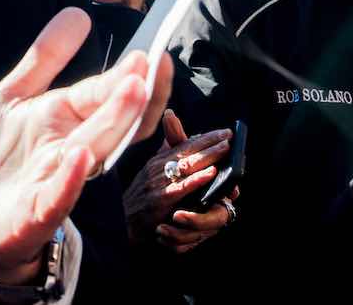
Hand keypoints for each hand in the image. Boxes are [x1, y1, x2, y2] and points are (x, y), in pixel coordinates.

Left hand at [0, 8, 171, 284]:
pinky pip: (56, 197)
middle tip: (152, 65)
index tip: (152, 52)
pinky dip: (69, 180)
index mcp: (71, 121)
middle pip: (110, 122)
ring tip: (130, 91)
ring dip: (113, 123)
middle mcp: (73, 150)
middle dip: (132, 96)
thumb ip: (45, 57)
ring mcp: (56, 182)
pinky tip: (78, 157)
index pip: (105, 95)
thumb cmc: (5, 157)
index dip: (130, 76)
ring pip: (93, 153)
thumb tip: (78, 12)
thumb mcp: (16, 96)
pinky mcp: (35, 213)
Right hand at [123, 109, 234, 251]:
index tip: (225, 132)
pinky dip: (197, 179)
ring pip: (187, 166)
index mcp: (157, 160)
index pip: (184, 144)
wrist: (123, 222)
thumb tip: (173, 132)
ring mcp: (158, 183)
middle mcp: (157, 167)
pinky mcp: (160, 200)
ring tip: (225, 148)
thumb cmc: (140, 196)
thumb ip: (164, 152)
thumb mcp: (150, 171)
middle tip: (229, 136)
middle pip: (187, 151)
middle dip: (210, 143)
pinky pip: (182, 187)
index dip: (205, 137)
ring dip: (207, 156)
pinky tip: (211, 173)